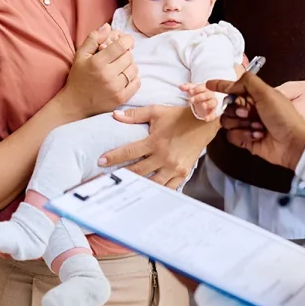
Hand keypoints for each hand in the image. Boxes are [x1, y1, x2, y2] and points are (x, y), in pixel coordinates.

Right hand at [59, 24, 139, 118]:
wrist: (75, 104)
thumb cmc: (78, 78)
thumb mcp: (80, 56)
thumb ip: (93, 39)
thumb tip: (108, 26)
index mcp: (97, 62)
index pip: (121, 46)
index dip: (127, 40)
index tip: (126, 41)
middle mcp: (107, 75)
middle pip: (129, 56)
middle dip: (126, 53)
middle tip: (119, 56)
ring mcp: (115, 88)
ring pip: (134, 69)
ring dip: (130, 66)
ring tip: (120, 67)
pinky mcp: (121, 98)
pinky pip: (137, 83)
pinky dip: (133, 78)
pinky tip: (124, 77)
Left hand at [102, 105, 216, 188]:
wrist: (203, 124)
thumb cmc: (178, 117)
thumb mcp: (156, 111)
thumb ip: (135, 115)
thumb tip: (115, 115)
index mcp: (155, 141)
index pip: (129, 151)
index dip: (113, 157)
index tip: (101, 161)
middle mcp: (164, 156)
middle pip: (137, 171)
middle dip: (121, 176)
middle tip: (106, 181)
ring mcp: (174, 167)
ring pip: (151, 183)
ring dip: (137, 187)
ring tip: (124, 190)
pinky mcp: (182, 173)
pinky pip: (167, 188)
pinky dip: (156, 191)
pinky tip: (146, 194)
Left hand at [184, 83, 224, 121]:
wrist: (203, 103)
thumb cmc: (198, 94)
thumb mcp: (192, 90)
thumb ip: (187, 88)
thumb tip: (180, 87)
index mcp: (206, 88)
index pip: (203, 87)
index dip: (197, 89)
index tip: (190, 91)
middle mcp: (211, 95)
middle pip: (208, 95)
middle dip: (200, 97)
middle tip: (191, 100)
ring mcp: (212, 103)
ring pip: (213, 103)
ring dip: (208, 104)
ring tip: (202, 105)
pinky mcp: (212, 112)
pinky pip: (213, 114)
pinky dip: (210, 116)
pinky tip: (206, 118)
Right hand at [208, 73, 304, 170]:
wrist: (292, 143)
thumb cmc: (284, 117)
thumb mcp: (267, 92)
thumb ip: (248, 81)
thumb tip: (232, 83)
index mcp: (257, 96)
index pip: (235, 88)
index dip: (222, 86)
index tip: (209, 84)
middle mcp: (251, 110)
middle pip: (228, 107)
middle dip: (236, 110)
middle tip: (248, 113)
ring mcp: (248, 125)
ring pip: (227, 122)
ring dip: (241, 124)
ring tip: (257, 126)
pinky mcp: (246, 140)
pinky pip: (231, 136)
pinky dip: (243, 135)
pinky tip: (257, 136)